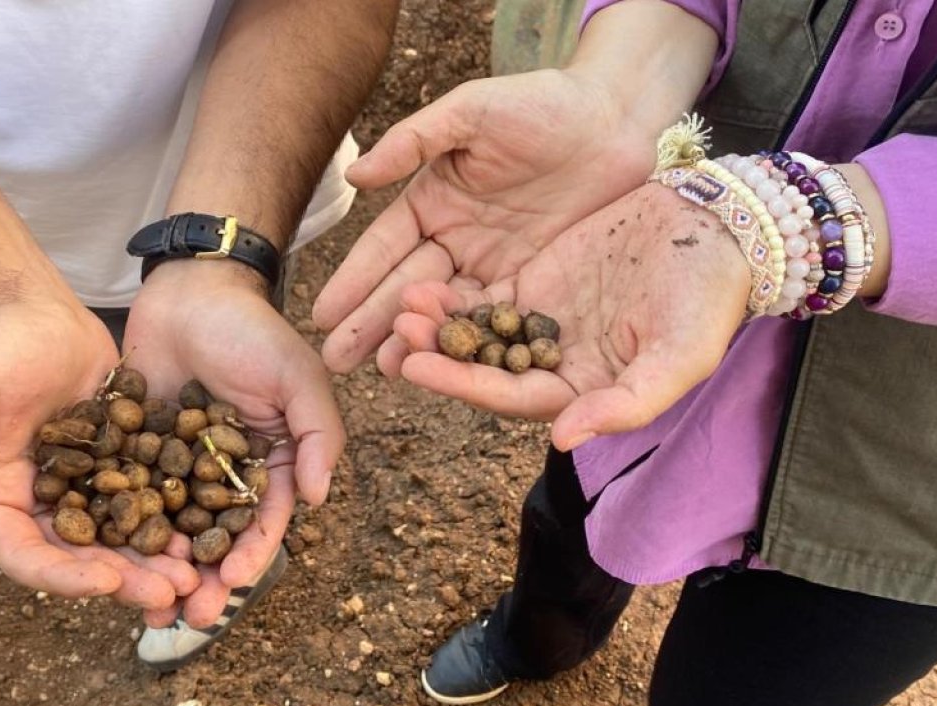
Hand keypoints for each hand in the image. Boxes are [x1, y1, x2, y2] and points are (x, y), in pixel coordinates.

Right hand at [0, 297, 199, 606]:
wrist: (40, 314)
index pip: (25, 557)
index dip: (65, 576)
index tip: (109, 582)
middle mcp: (37, 508)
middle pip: (79, 560)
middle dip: (124, 579)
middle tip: (169, 591)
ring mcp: (81, 492)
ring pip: (119, 540)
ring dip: (154, 560)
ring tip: (197, 574)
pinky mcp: (118, 470)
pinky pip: (146, 504)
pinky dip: (174, 521)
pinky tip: (210, 529)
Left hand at [123, 260, 343, 627]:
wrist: (190, 289)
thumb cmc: (252, 331)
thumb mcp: (297, 377)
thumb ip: (317, 434)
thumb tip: (318, 499)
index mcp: (269, 466)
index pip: (263, 523)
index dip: (249, 556)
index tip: (228, 583)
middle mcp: (223, 476)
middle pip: (214, 541)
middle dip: (202, 583)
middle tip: (186, 619)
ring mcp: (177, 468)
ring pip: (169, 532)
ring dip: (160, 573)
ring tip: (146, 611)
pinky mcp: (135, 453)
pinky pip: (127, 500)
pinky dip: (120, 533)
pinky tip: (104, 564)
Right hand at [313, 69, 656, 373]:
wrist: (613, 118)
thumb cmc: (539, 103)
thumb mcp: (470, 112)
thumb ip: (412, 142)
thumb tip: (353, 174)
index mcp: (430, 202)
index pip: (384, 249)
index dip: (354, 282)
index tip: (322, 315)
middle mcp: (454, 240)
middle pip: (406, 288)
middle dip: (370, 325)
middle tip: (336, 361)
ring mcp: (492, 265)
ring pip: (446, 311)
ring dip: (415, 341)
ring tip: (381, 371)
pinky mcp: (532, 282)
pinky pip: (494, 317)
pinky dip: (470, 343)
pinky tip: (447, 369)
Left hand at [389, 183, 748, 449]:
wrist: (722, 230)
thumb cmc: (709, 298)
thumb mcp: (679, 357)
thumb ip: (624, 404)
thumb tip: (563, 440)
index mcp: (585, 392)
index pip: (512, 396)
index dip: (463, 385)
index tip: (416, 367)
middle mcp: (556, 364)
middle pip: (483, 368)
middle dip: (439, 354)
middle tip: (397, 333)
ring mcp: (543, 323)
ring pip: (478, 333)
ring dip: (440, 325)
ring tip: (403, 305)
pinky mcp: (538, 283)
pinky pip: (487, 295)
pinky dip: (455, 295)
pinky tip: (422, 283)